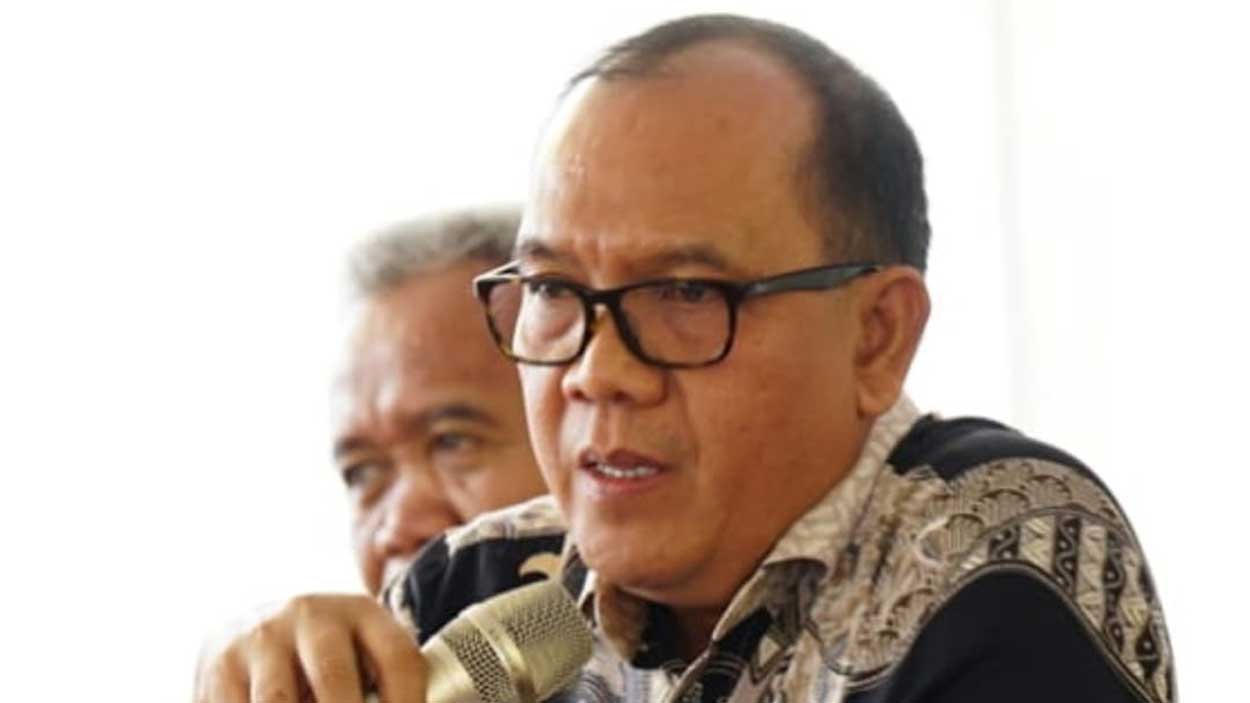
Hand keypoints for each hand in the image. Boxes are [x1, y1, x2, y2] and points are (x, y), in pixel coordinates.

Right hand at [194, 593, 424, 702]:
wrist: (252, 629)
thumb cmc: (327, 657)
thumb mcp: (362, 655)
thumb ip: (386, 685)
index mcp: (361, 611)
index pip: (398, 658)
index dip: (408, 701)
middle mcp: (310, 614)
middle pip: (335, 680)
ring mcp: (262, 637)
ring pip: (279, 702)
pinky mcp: (220, 666)